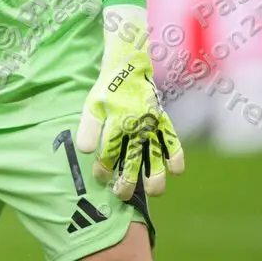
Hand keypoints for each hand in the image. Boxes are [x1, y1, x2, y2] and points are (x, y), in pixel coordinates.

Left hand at [77, 6, 185, 199]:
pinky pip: (173, 140)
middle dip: (128, 180)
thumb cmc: (107, 90)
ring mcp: (152, 123)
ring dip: (155, 175)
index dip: (104, 168)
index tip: (101, 177)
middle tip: (121, 194)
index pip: (109, 152)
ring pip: (156, 155)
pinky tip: (175, 171)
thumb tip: (85, 151)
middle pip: (134, 159)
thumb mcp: (92, 105)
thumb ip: (88, 128)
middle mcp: (136, 125)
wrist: (128, 67)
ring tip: (153, 192)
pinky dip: (176, 155)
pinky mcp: (163, 120)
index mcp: (116, 121)